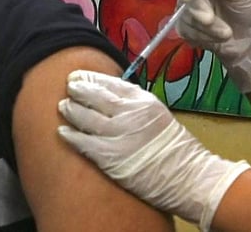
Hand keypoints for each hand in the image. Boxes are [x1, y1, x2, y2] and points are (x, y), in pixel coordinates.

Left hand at [58, 71, 250, 230]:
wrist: (188, 175)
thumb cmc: (175, 147)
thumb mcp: (158, 114)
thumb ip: (136, 104)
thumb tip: (113, 97)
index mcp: (142, 100)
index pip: (110, 83)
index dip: (91, 78)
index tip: (78, 75)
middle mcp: (128, 113)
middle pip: (94, 96)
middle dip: (78, 89)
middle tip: (67, 87)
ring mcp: (117, 134)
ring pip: (85, 117)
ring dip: (71, 110)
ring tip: (63, 106)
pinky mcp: (110, 156)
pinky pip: (84, 143)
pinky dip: (71, 136)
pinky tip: (62, 132)